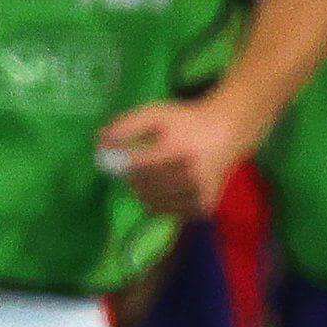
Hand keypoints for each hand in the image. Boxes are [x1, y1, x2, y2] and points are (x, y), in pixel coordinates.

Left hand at [97, 93, 254, 222]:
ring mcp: (199, 193)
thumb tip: (99, 142)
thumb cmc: (185, 122)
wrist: (227, 133)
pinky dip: (162, 203)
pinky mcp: (205, 206)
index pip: (137, 166)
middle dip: (133, 179)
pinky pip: (169, 212)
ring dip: (145, 192)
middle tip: (138, 168)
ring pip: (154, 203)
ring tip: (153, 176)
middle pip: (144, 187)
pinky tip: (167, 188)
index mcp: (176, 149)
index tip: (117, 160)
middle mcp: (190, 174)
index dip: (122, 165)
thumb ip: (126, 126)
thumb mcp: (155, 113)